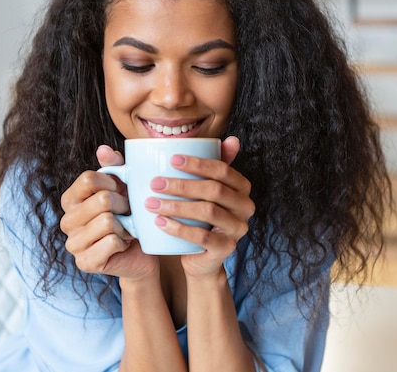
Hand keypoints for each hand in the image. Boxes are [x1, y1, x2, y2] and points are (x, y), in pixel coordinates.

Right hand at [60, 145, 158, 279]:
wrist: (141, 252)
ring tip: (126, 228)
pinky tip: (124, 243)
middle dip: (124, 205)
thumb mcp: (124, 187)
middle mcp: (67, 221)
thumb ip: (114, 166)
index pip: (88, 178)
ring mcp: (73, 244)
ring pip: (107, 222)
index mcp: (71, 199)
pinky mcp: (85, 263)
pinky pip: (111, 242)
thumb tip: (103, 149)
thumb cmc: (129, 216)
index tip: (122, 190)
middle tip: (128, 213)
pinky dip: (124, 241)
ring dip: (125, 225)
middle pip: (102, 200)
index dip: (112, 181)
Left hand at [144, 136, 254, 277]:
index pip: (223, 170)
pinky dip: (179, 228)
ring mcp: (237, 229)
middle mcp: (245, 207)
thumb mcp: (204, 190)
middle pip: (213, 190)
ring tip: (151, 203)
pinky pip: (202, 236)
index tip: (171, 159)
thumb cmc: (200, 217)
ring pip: (207, 211)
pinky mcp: (226, 249)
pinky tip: (160, 222)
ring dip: (176, 205)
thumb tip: (231, 139)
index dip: (198, 163)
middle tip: (155, 183)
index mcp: (242, 187)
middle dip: (182, 185)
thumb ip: (210, 164)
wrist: (201, 256)